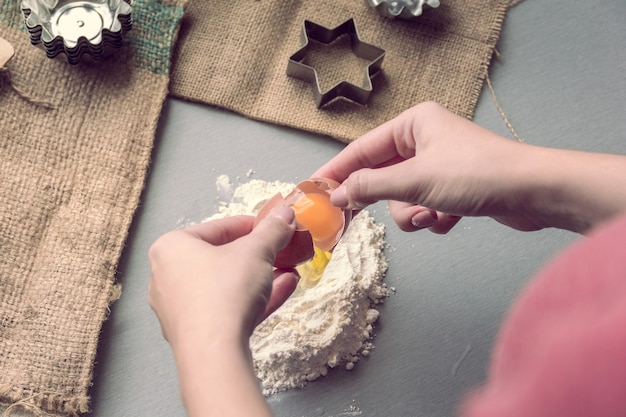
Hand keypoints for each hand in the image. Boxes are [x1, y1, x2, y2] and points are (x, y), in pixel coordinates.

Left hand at [148, 206, 298, 345]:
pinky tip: (284, 288)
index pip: (218, 228)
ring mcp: (180, 309)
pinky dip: (254, 298)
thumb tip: (284, 213)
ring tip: (288, 270)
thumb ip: (272, 230)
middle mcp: (167, 277)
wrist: (214, 353)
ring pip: (227, 285)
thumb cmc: (224, 291)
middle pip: (221, 258)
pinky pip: (227, 308)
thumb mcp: (256, 251)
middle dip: (258, 255)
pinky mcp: (195, 333)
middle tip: (281, 250)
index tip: (274, 226)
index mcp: (171, 247)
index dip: (252, 225)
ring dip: (261, 276)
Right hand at [313, 101, 541, 232]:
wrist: (534, 192)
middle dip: (382, 200)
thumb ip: (369, 188)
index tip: (313, 190)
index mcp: (414, 124)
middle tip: (349, 220)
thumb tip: (336, 195)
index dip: (335, 171)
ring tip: (429, 216)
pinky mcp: (454, 188)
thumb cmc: (477, 175)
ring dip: (412, 213)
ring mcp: (440, 165)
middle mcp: (425, 140)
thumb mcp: (414, 181)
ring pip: (403, 197)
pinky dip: (433, 218)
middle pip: (382, 176)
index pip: (362, 149)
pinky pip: (425, 207)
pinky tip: (450, 218)